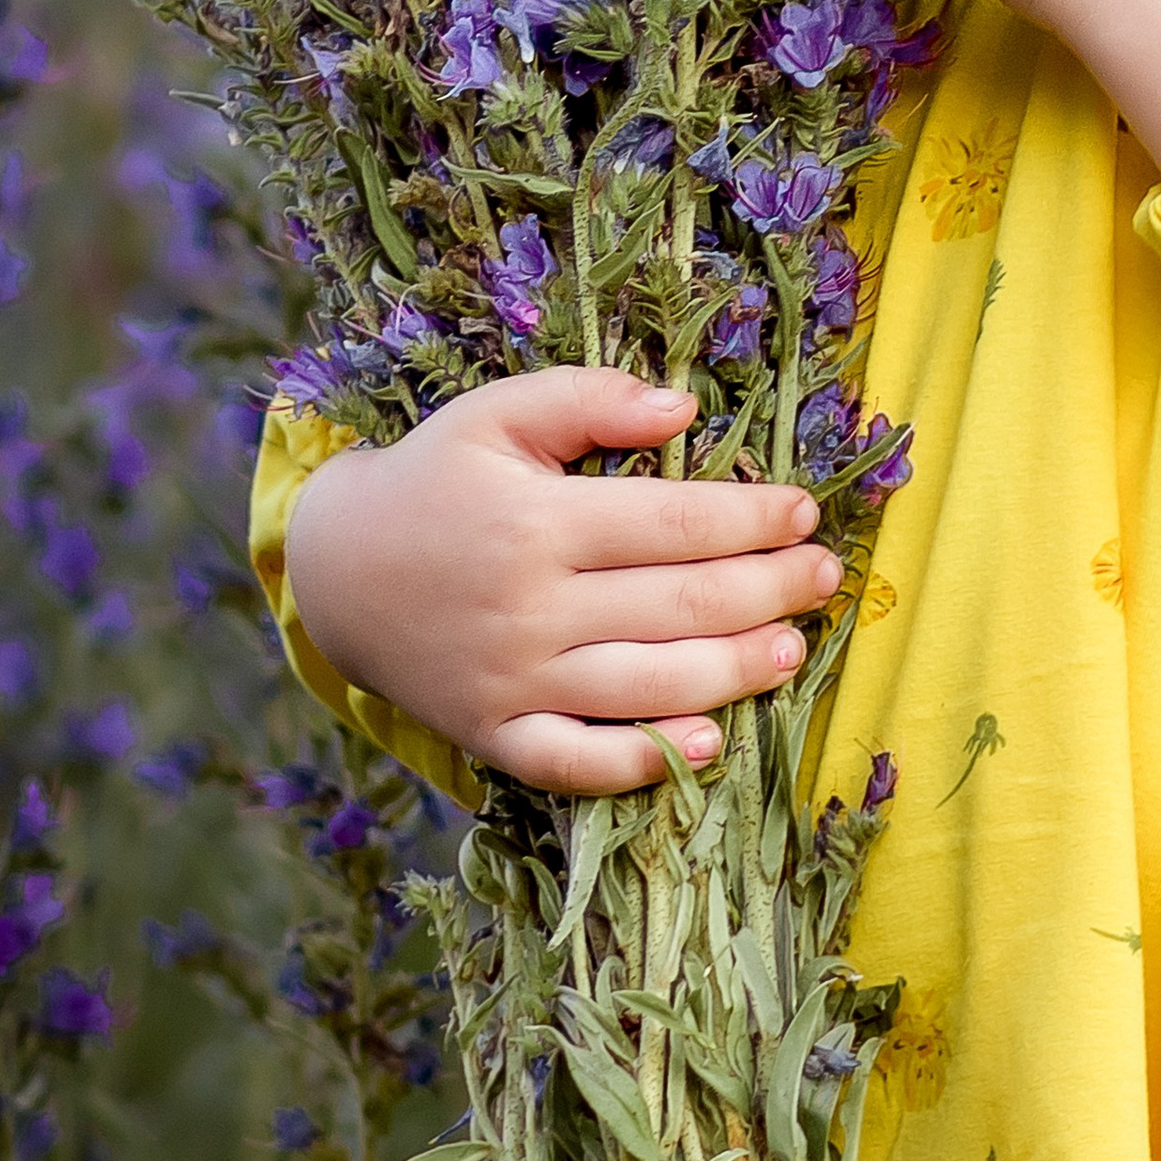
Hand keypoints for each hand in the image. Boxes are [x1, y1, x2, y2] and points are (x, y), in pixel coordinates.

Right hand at [282, 367, 842, 794]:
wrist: (336, 571)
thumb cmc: (434, 478)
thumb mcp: (499, 413)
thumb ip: (590, 399)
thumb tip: (685, 408)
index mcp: (538, 520)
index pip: (675, 522)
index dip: (751, 517)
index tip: (803, 511)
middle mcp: (531, 608)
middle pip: (680, 606)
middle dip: (769, 590)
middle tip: (824, 577)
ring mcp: (514, 682)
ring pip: (650, 686)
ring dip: (737, 671)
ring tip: (794, 648)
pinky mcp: (495, 737)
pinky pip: (579, 762)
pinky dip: (647, 760)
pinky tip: (710, 744)